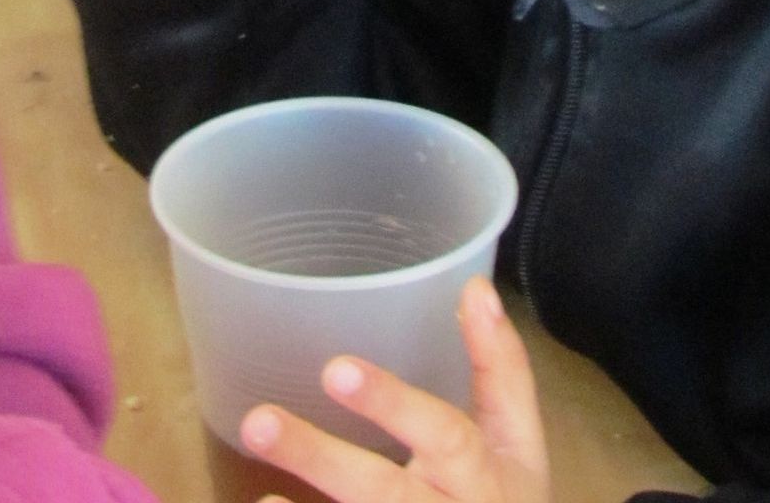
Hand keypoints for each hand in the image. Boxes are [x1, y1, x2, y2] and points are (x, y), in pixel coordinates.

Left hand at [241, 278, 550, 502]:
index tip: (335, 369)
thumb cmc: (505, 492)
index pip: (442, 435)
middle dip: (323, 460)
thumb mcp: (516, 435)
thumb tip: (474, 287)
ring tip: (253, 481)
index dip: (391, 403)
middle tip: (262, 421)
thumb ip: (499, 364)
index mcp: (481, 474)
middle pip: (382, 491)